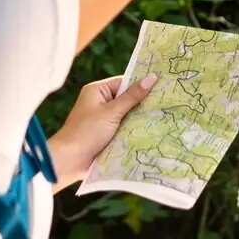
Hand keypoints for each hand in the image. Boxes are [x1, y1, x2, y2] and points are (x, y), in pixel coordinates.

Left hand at [47, 74, 156, 190]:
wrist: (70, 160)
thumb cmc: (87, 131)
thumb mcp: (112, 112)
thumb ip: (132, 96)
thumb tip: (151, 78)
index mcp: (97, 91)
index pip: (124, 82)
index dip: (141, 85)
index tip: (163, 86)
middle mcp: (99, 102)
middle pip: (127, 99)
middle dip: (142, 104)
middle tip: (167, 103)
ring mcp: (103, 119)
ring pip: (127, 115)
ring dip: (139, 119)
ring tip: (164, 117)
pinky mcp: (106, 134)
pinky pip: (124, 128)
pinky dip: (133, 130)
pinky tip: (151, 132)